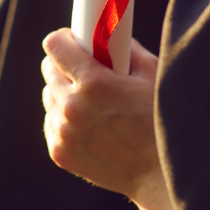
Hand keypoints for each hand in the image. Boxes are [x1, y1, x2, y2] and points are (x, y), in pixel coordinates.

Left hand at [41, 29, 177, 209]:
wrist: (158, 174)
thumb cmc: (160, 121)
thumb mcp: (151, 75)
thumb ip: (127, 49)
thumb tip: (110, 35)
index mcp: (93, 84)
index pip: (54, 46)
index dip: (66, 39)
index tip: (74, 41)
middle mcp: (72, 108)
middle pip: (48, 70)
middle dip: (65, 65)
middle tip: (85, 68)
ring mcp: (63, 133)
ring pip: (49, 97)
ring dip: (63, 92)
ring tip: (90, 99)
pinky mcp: (59, 153)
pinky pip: (51, 122)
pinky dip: (63, 118)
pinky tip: (87, 122)